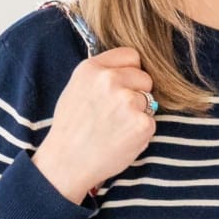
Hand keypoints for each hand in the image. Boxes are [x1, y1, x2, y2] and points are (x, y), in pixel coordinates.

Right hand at [32, 46, 155, 202]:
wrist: (67, 163)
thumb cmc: (71, 129)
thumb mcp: (76, 89)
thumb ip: (101, 75)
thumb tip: (128, 70)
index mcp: (92, 68)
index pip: (131, 55)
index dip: (130, 72)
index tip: (123, 86)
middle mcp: (109, 80)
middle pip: (145, 77)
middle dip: (137, 93)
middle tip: (117, 113)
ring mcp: (127, 101)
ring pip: (149, 101)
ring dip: (139, 113)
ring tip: (117, 127)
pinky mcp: (141, 123)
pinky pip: (151, 122)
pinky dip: (141, 132)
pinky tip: (122, 139)